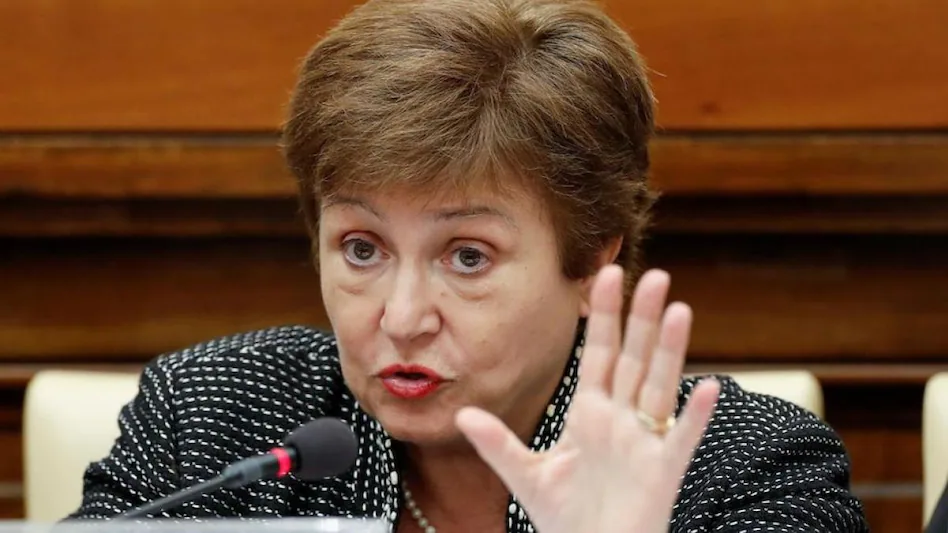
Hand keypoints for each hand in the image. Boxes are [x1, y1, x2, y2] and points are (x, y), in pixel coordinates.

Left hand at [456, 265, 719, 532]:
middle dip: (640, 318)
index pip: (598, 353)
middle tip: (653, 274)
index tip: (604, 274)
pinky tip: (707, 387)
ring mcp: (643, 442)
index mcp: (590, 413)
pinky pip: (681, 438)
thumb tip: (463, 413)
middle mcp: (620, 419)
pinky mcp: (662, 471)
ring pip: (658, 386)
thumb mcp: (526, 475)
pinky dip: (694, 415)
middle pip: (632, 359)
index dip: (603, 316)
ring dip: (668, 350)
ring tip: (677, 309)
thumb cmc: (566, 518)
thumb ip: (497, 443)